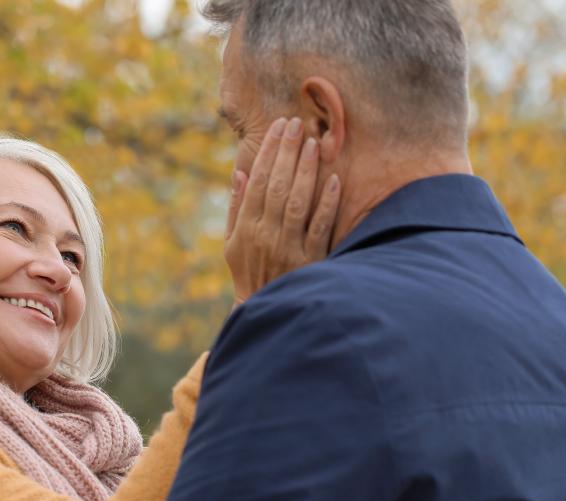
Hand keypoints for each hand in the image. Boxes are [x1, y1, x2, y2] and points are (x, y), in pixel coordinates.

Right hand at [224, 117, 340, 306]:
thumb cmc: (248, 274)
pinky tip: (334, 180)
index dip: (268, 152)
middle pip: (276, 186)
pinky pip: (320, 227)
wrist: (265, 310)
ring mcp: (289, 248)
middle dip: (286, 152)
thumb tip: (239, 174)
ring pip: (297, 201)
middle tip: (297, 124)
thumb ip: (235, 209)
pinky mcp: (311, 261)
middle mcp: (265, 235)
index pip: (257, 182)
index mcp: (245, 229)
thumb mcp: (231, 245)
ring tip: (313, 143)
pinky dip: (327, 204)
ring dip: (306, 171)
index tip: (278, 128)